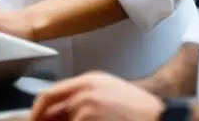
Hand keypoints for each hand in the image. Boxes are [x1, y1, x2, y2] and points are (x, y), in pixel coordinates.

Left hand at [30, 71, 164, 120]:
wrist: (161, 118)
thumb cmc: (140, 110)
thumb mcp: (109, 93)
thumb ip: (83, 98)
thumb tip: (61, 114)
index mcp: (87, 81)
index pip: (48, 95)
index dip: (37, 112)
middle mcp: (83, 92)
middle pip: (49, 111)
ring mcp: (86, 108)